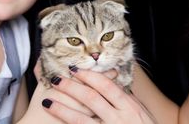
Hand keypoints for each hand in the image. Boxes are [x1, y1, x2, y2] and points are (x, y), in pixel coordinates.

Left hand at [41, 67, 156, 123]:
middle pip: (91, 99)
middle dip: (71, 87)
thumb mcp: (141, 114)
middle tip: (56, 79)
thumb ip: (126, 100)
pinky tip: (56, 123)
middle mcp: (119, 119)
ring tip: (47, 101)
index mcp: (129, 107)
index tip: (75, 69)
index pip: (106, 86)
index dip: (89, 76)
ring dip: (62, 109)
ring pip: (81, 119)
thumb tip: (111, 83)